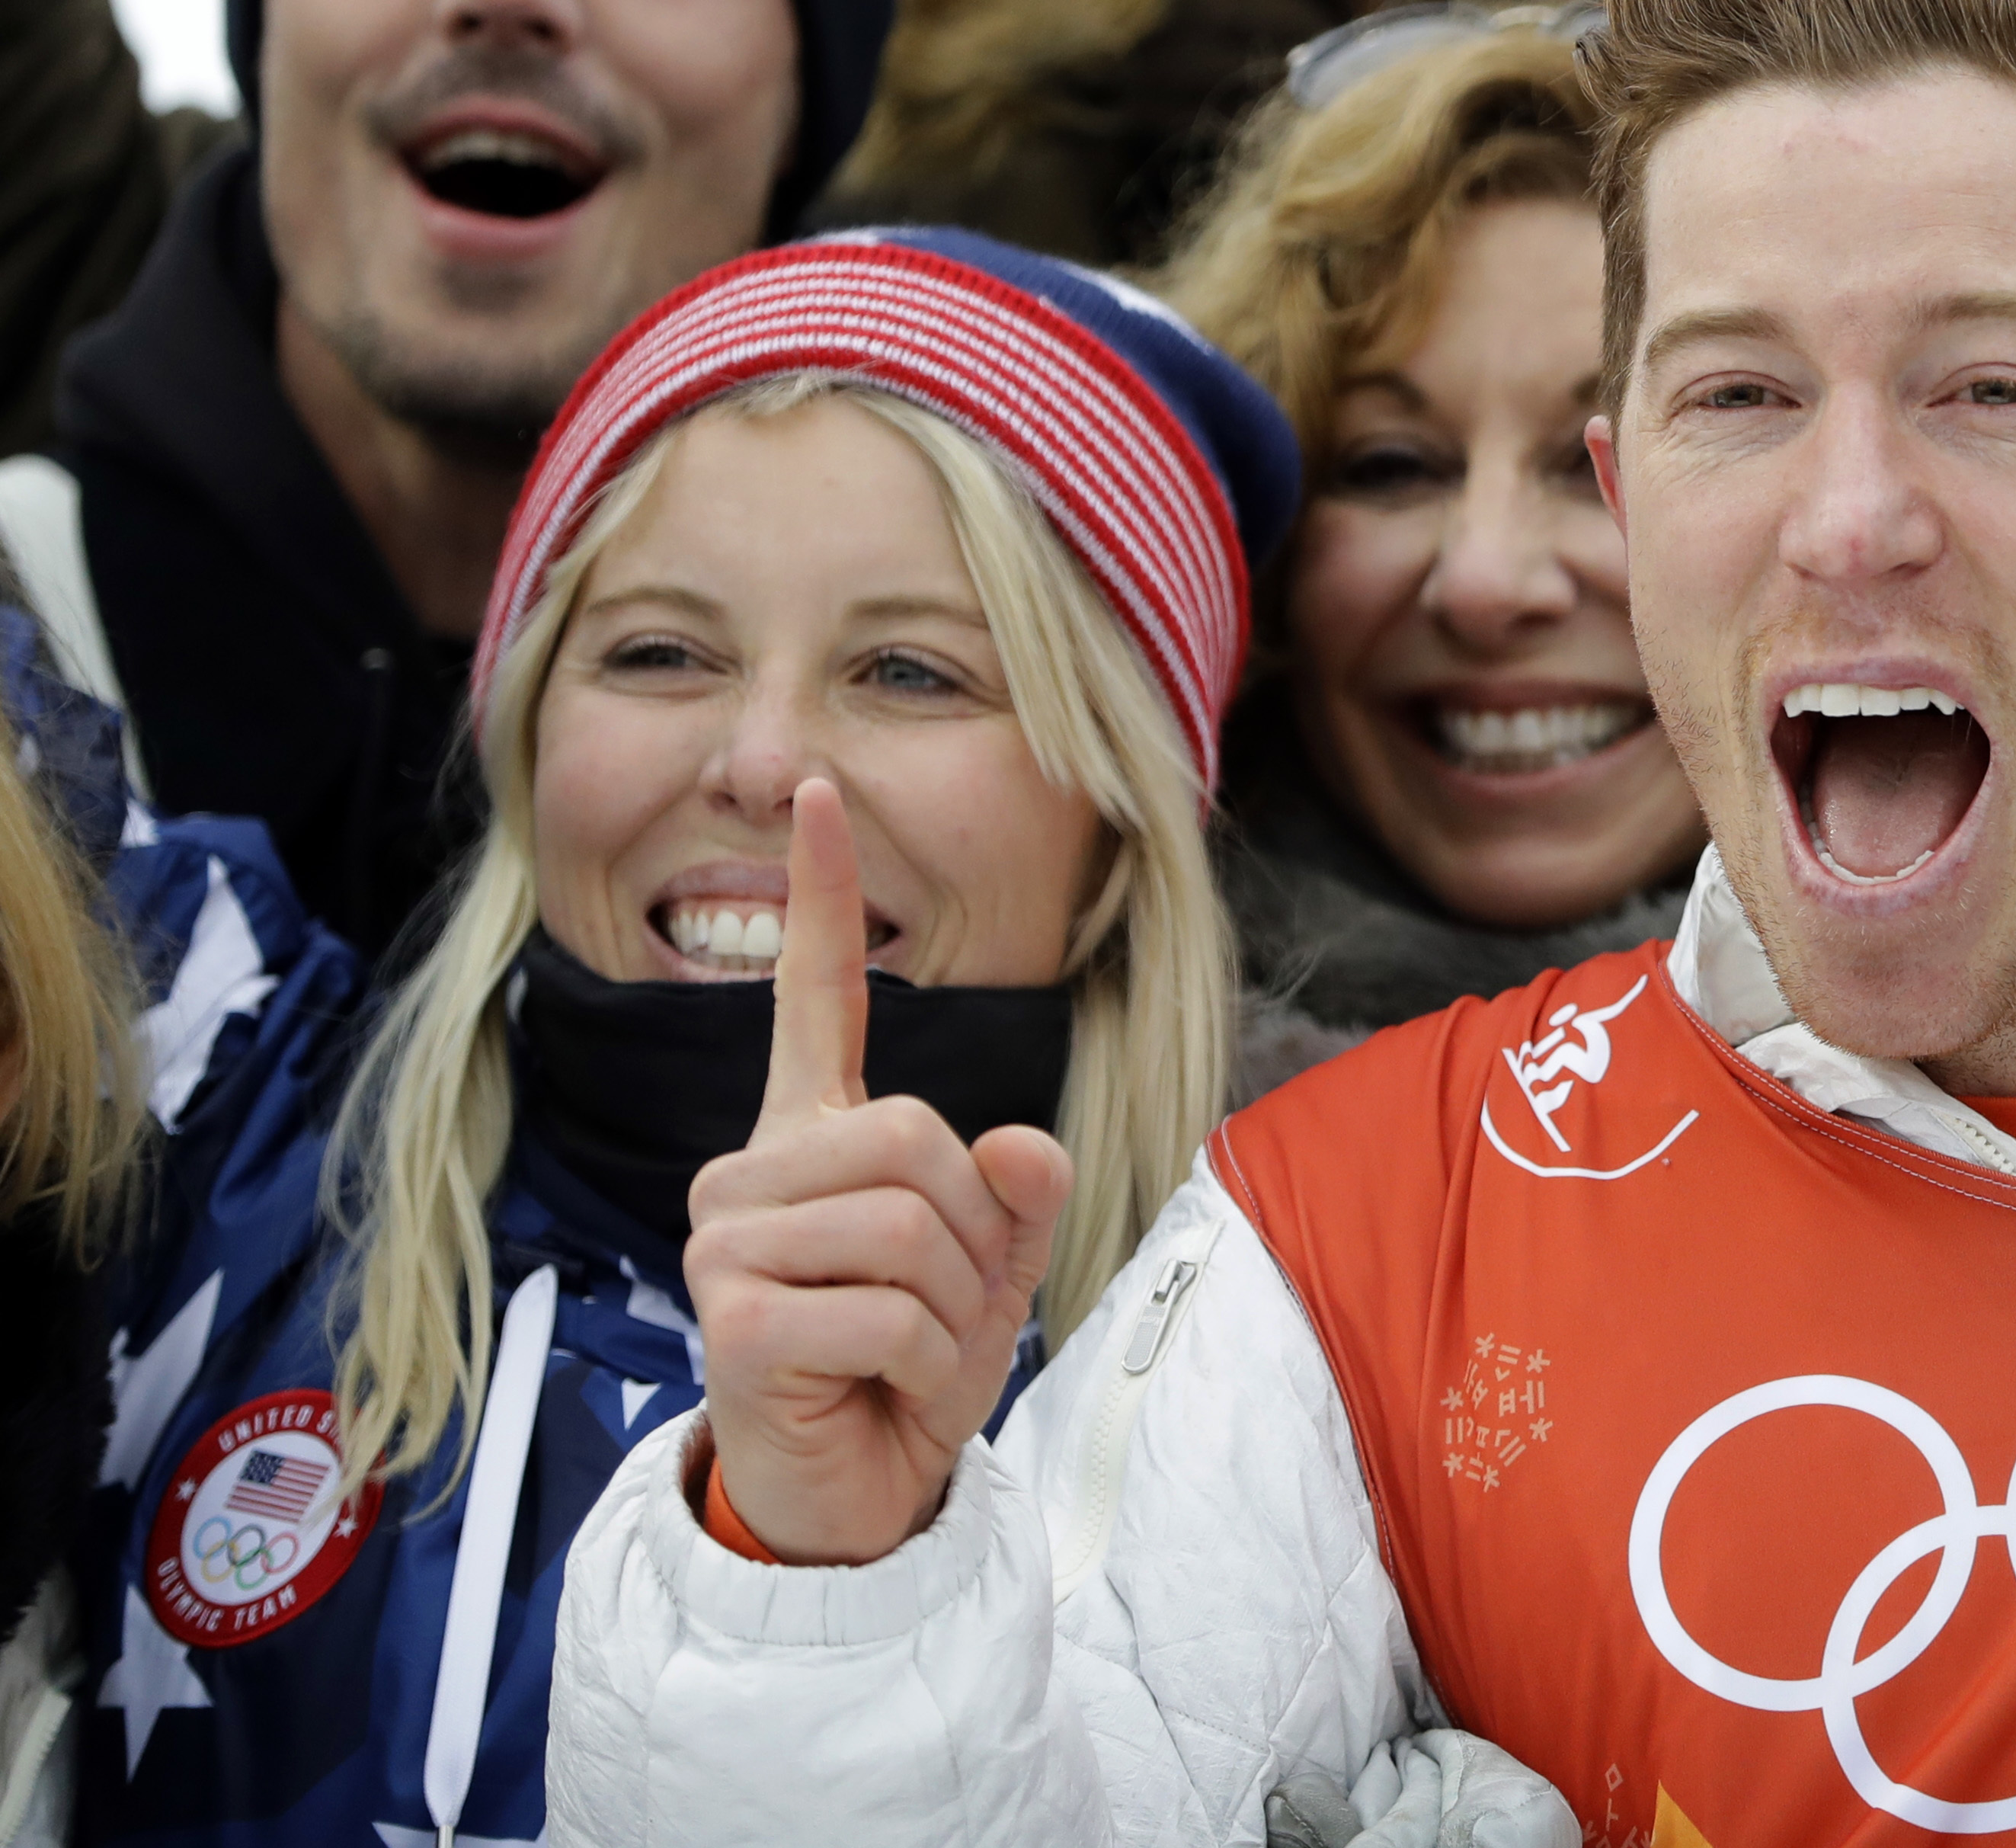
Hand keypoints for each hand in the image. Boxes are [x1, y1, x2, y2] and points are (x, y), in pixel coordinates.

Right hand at [681, 779, 1073, 1564]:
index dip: (819, 897)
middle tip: (945, 1306)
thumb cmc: (909, 1369)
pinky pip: (882, 1311)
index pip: (813, 998)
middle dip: (972, 1235)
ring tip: (910, 1351)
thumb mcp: (992, 1270)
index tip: (816, 789)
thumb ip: (1019, 1192)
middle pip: (916, 1136)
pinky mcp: (730, 1317)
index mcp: (813, 1138)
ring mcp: (727, 1240)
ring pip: (908, 1223)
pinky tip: (884, 1391)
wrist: (854, 1495)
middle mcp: (752, 1172)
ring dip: (952, 1308)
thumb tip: (1019, 1141)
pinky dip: (923, 1363)